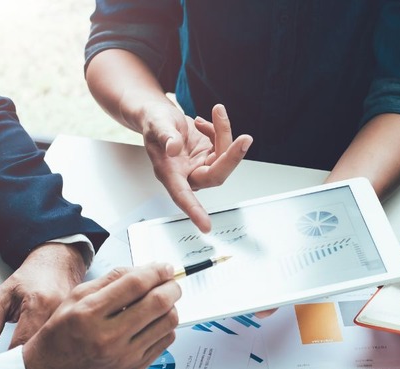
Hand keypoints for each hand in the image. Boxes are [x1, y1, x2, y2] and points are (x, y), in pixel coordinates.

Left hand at [0, 243, 86, 356]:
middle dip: (26, 363)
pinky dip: (54, 351)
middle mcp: (61, 312)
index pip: (22, 346)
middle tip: (15, 364)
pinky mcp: (84, 324)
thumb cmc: (31, 278)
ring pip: (56, 352)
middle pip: (42, 353)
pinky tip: (49, 348)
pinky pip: (67, 346)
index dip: (9, 362)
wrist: (58, 263)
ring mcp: (76, 319)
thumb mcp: (0, 298)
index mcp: (38, 304)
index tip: (1, 368)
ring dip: (42, 358)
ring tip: (32, 353)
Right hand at [23, 264, 180, 368]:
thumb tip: (143, 269)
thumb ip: (109, 280)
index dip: (156, 271)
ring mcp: (123, 356)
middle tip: (171, 282)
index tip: (164, 267)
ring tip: (163, 302)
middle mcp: (108, 336)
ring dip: (172, 306)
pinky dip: (165, 327)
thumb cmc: (58, 337)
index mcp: (90, 313)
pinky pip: (164, 343)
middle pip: (158, 302)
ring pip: (167, 323)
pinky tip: (155, 322)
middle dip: (171, 287)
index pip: (136, 284)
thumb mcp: (74, 298)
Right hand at [141, 102, 252, 232]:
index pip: (183, 196)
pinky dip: (220, 129)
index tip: (205, 226)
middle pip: (216, 174)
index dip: (194, 211)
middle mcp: (187, 173)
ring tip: (217, 112)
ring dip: (225, 133)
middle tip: (245, 139)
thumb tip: (173, 148)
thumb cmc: (154, 123)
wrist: (160, 115)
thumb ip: (165, 136)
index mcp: (170, 173)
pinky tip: (203, 123)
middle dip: (232, 157)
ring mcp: (201, 164)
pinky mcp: (211, 155)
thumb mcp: (156, 123)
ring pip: (224, 156)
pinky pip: (225, 145)